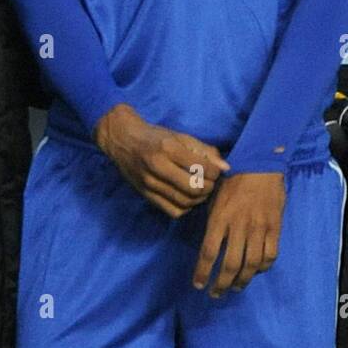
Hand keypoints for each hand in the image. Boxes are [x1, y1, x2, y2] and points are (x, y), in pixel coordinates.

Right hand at [94, 104, 229, 217]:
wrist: (122, 140)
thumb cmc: (155, 136)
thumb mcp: (180, 136)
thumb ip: (204, 150)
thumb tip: (225, 167)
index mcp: (168, 148)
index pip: (201, 168)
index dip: (215, 172)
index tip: (216, 171)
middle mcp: (158, 166)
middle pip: (194, 188)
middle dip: (209, 187)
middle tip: (210, 182)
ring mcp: (150, 183)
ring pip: (185, 201)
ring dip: (199, 199)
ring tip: (201, 190)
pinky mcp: (146, 195)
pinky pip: (173, 211)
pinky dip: (186, 208)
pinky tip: (187, 198)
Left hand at [192, 172, 285, 297]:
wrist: (262, 163)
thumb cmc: (233, 177)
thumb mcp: (215, 196)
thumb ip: (213, 220)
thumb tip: (210, 242)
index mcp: (220, 218)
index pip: (208, 252)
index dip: (202, 272)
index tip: (198, 285)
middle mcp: (239, 226)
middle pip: (230, 264)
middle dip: (221, 284)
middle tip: (216, 293)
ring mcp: (259, 228)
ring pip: (251, 264)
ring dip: (242, 280)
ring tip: (235, 287)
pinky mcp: (274, 227)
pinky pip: (270, 255)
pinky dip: (263, 267)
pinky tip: (256, 271)